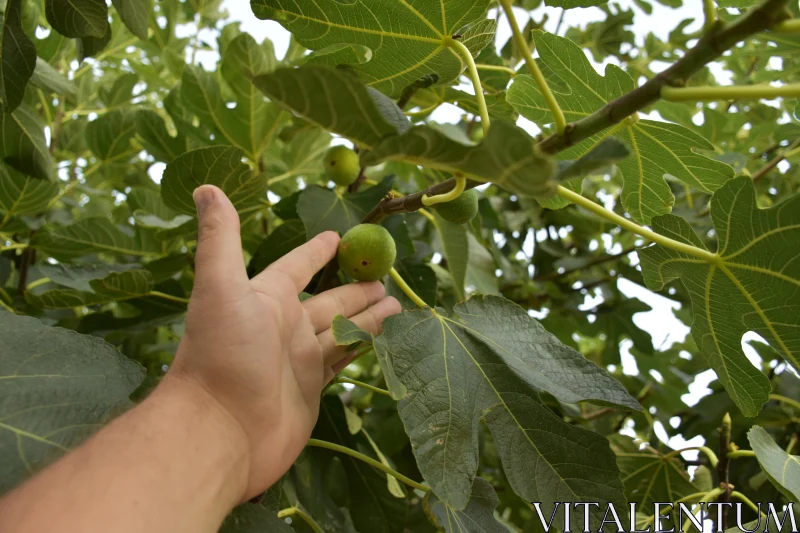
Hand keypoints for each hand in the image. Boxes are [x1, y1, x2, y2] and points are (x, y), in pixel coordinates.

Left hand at [168, 185, 399, 500]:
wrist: (220, 432)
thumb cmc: (221, 354)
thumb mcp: (220, 287)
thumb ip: (221, 239)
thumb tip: (206, 187)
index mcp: (265, 298)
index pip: (297, 267)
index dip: (317, 252)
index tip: (338, 236)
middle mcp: (284, 326)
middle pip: (330, 299)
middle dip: (356, 286)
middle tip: (384, 274)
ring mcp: (299, 360)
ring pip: (342, 329)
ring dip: (368, 315)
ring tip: (397, 302)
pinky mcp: (312, 390)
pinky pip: (344, 360)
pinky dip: (364, 347)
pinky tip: (384, 338)